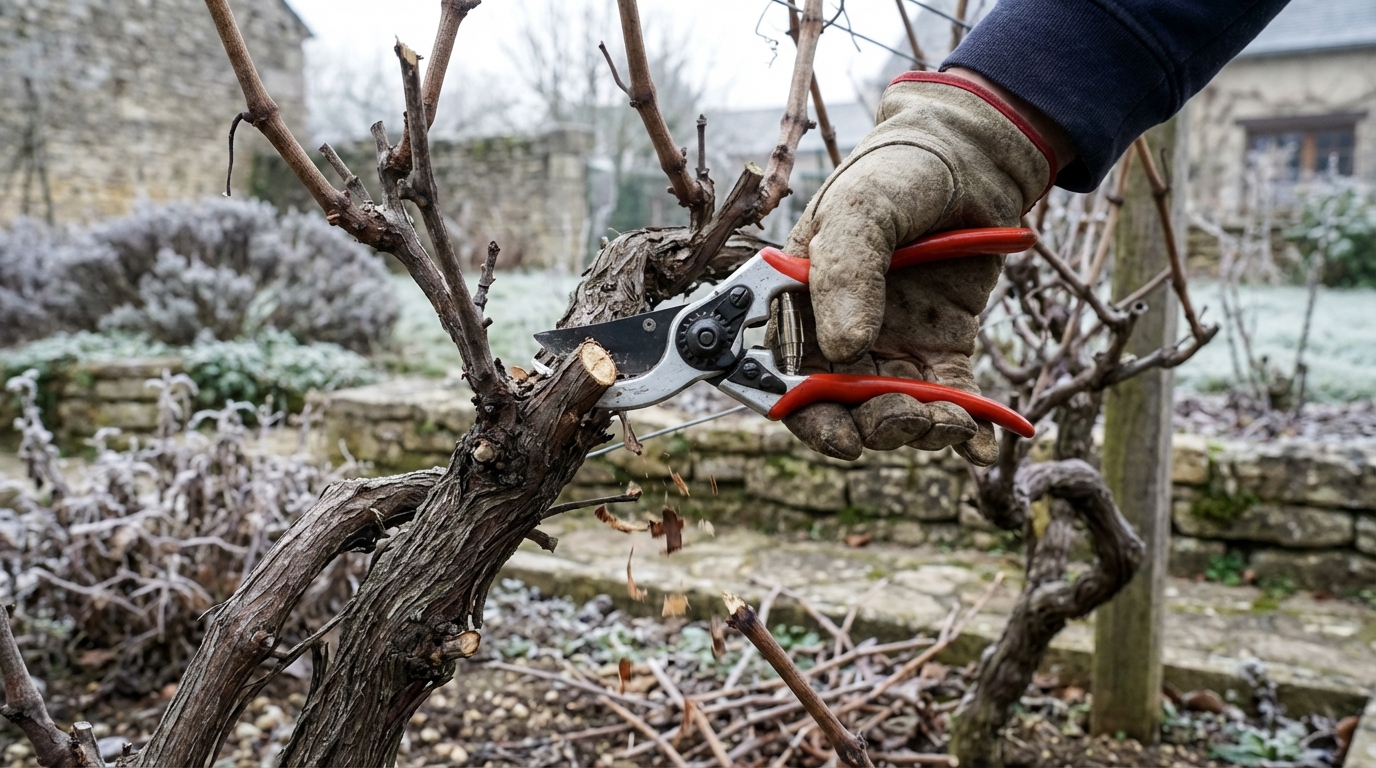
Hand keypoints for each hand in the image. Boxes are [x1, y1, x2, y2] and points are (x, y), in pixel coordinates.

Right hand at [775, 71, 1057, 464]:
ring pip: (895, 411)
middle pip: (842, 406)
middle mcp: (839, 334)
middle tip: (905, 419)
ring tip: (948, 420)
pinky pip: (948, 397)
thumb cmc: (895, 174)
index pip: (788, 377)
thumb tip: (845, 349)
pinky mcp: (944, 347)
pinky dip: (963, 425)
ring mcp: (893, 344)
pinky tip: (976, 441)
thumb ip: (845, 276)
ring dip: (918, 428)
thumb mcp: (858, 213)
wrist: (972, 156)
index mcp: (799, 306)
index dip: (808, 416)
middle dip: (871, 427)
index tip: (841, 439)